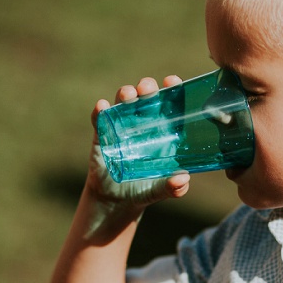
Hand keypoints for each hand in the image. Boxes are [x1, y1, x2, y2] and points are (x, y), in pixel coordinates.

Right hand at [90, 78, 189, 198]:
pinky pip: (100, 120)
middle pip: (146, 98)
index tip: (172, 81)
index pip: (169, 104)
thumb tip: (182, 179)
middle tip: (147, 88)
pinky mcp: (102, 136)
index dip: (172, 90)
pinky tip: (102, 107)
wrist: (116, 201)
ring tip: (128, 94)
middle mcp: (143, 124)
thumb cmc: (144, 189)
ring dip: (125, 94)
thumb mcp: (160, 190)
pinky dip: (100, 112)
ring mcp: (121, 127)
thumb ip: (173, 188)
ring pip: (123, 103)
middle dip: (147, 88)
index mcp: (162, 131)